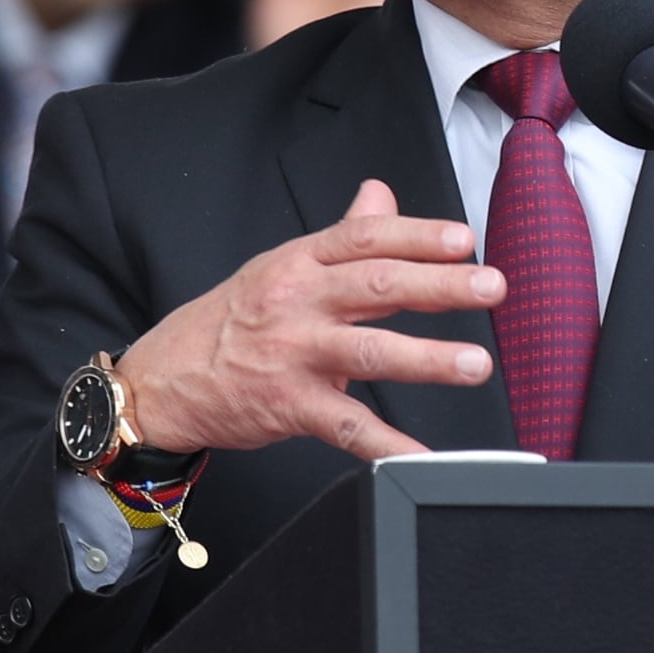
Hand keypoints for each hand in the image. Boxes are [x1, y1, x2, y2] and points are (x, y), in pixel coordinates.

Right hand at [119, 180, 496, 458]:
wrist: (162, 380)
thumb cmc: (229, 322)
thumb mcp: (281, 266)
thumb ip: (341, 238)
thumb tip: (382, 195)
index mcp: (299, 261)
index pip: (365, 238)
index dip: (418, 234)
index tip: (464, 239)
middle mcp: (297, 301)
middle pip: (376, 285)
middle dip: (440, 285)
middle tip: (491, 287)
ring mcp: (293, 354)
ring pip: (369, 351)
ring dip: (427, 358)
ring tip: (474, 364)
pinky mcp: (288, 406)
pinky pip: (346, 427)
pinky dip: (386, 446)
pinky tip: (422, 456)